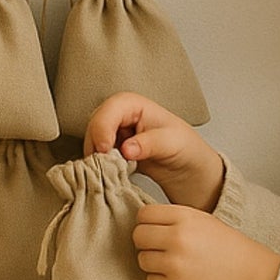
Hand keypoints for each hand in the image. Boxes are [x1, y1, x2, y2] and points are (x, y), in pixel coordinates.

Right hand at [84, 93, 225, 211]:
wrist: (187, 169)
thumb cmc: (185, 149)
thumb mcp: (172, 144)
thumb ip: (149, 144)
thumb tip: (126, 149)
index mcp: (135, 105)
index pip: (110, 109)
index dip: (103, 127)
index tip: (105, 149)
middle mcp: (121, 116)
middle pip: (95, 124)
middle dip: (96, 144)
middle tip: (104, 164)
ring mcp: (115, 134)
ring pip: (92, 141)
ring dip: (96, 157)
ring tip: (109, 171)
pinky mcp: (113, 151)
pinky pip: (97, 156)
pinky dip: (99, 165)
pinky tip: (109, 174)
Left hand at [132, 204, 279, 279]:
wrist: (250, 277)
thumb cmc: (226, 247)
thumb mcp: (201, 220)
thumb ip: (171, 218)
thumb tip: (141, 222)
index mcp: (184, 218)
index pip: (143, 215)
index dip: (146, 222)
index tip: (153, 229)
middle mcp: (177, 239)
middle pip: (138, 236)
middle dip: (146, 242)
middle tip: (161, 248)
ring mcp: (175, 265)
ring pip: (142, 260)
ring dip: (153, 262)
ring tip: (175, 263)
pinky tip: (180, 277)